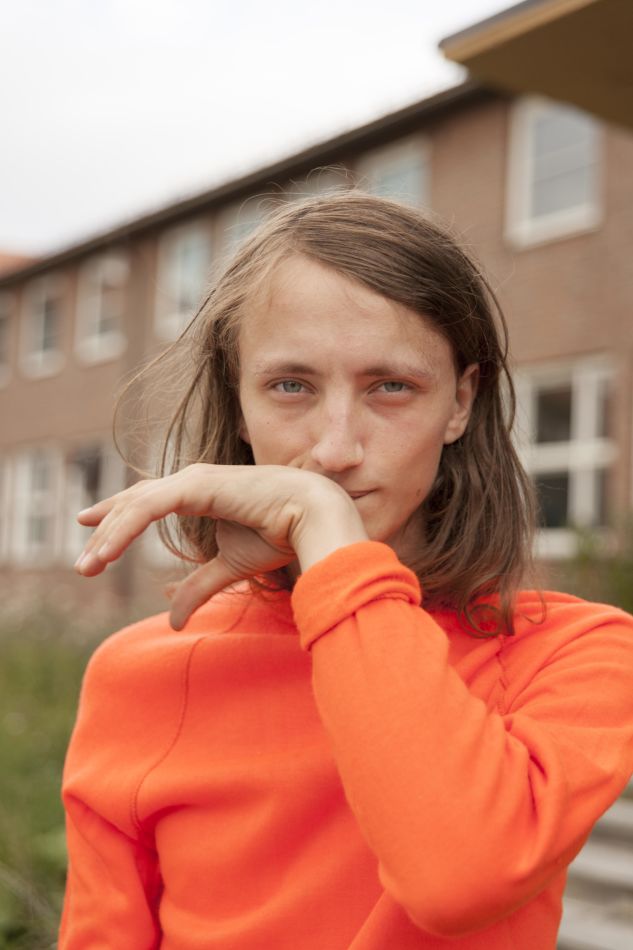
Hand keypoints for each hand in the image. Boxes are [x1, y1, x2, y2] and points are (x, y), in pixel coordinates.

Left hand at [74, 464, 367, 628]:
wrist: (311, 518)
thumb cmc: (279, 534)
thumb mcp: (228, 567)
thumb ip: (199, 587)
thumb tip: (173, 621)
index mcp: (198, 493)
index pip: (146, 501)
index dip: (117, 513)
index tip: (88, 525)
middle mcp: (191, 481)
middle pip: (134, 503)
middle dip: (105, 531)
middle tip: (83, 566)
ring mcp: (192, 480)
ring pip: (135, 505)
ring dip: (108, 537)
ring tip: (88, 567)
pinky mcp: (196, 486)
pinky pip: (148, 508)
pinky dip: (123, 530)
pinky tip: (106, 552)